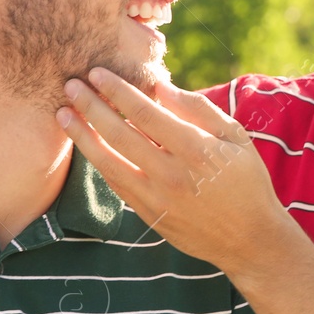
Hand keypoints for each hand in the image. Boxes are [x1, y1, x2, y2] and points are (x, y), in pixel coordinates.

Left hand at [56, 70, 297, 276]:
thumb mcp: (236, 138)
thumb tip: (160, 87)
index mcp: (197, 150)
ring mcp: (158, 199)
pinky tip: (86, 144)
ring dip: (82, 136)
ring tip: (63, 114)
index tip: (97, 73)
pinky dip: (98, 162)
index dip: (118, 91)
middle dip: (91, 106)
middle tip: (71, 85)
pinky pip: (116, 184)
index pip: (146, 113)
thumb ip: (198, 110)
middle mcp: (173, 175)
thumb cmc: (247, 181)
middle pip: (120, 134)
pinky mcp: (149, 216)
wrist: (250, 240)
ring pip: (109, 162)